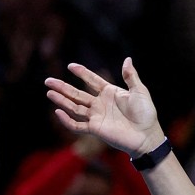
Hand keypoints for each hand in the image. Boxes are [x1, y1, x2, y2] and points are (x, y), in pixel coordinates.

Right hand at [45, 58, 163, 157]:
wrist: (147, 135)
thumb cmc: (146, 114)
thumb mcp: (140, 91)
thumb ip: (131, 76)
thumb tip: (127, 59)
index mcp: (110, 93)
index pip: (92, 80)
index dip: (82, 73)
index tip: (70, 66)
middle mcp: (100, 103)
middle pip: (77, 93)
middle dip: (63, 87)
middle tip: (48, 80)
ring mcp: (97, 116)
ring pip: (74, 107)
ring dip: (61, 100)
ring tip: (49, 92)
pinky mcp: (95, 129)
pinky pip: (77, 125)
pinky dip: (67, 120)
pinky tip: (58, 111)